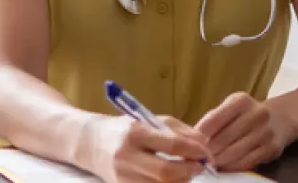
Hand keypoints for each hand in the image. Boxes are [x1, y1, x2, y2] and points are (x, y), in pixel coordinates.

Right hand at [85, 114, 214, 182]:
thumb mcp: (151, 120)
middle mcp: (127, 157)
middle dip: (189, 171)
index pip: (172, 144)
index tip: (206, 153)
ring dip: (181, 182)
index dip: (194, 151)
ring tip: (187, 172)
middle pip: (166, 172)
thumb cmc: (127, 129)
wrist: (92, 144)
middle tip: (200, 166)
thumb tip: (204, 143)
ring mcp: (123, 177)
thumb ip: (179, 129)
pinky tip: (173, 180)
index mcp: (136, 133)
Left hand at [195, 92, 291, 170]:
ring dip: (218, 161)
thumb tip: (193, 138)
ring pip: (234, 153)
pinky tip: (224, 167)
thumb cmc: (249, 113)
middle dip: (207, 151)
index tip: (189, 144)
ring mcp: (265, 132)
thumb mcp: (233, 107)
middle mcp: (256, 114)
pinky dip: (232, 167)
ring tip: (208, 164)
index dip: (199, 135)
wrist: (282, 118)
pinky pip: (247, 162)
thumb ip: (215, 119)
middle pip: (223, 139)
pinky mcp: (271, 149)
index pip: (214, 119)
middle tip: (195, 159)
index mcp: (241, 100)